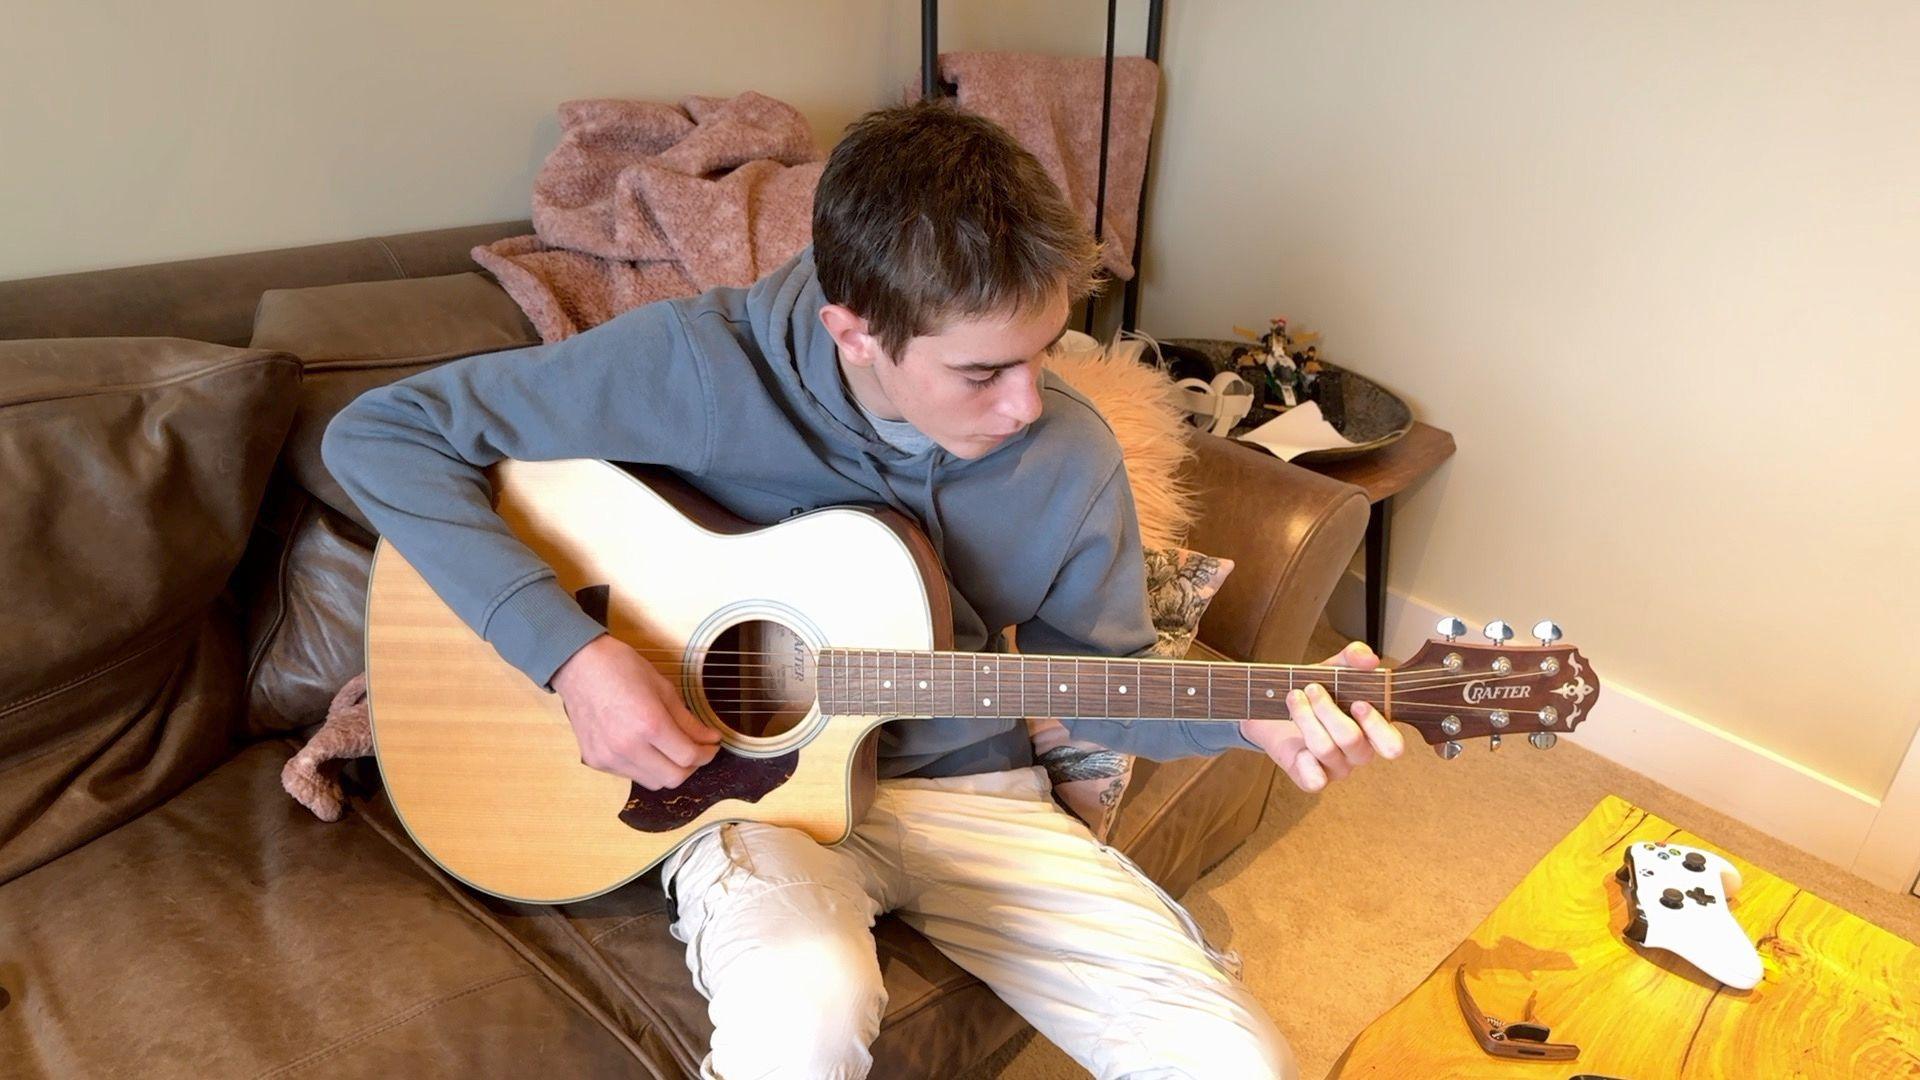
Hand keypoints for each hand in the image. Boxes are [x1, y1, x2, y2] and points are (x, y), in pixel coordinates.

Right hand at [551, 634, 720, 789]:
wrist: (578, 665)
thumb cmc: (622, 668)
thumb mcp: (663, 688)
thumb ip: (688, 720)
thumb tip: (710, 738)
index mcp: (649, 724)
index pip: (688, 757)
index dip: (706, 754)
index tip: (712, 746)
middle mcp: (628, 747)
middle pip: (673, 778)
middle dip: (691, 767)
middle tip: (696, 751)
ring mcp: (610, 758)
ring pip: (652, 782)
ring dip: (668, 770)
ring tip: (671, 750)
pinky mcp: (596, 761)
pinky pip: (630, 775)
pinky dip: (645, 767)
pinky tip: (646, 747)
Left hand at [1240, 641, 1403, 792]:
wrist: (1272, 705)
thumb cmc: (1312, 691)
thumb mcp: (1331, 669)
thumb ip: (1352, 659)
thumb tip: (1369, 659)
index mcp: (1373, 730)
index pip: (1392, 744)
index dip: (1377, 726)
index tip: (1356, 702)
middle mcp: (1358, 752)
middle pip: (1353, 741)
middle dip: (1329, 712)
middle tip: (1313, 688)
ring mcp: (1336, 767)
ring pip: (1326, 749)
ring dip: (1305, 717)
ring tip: (1294, 696)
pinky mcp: (1311, 777)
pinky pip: (1314, 781)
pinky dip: (1305, 762)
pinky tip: (1297, 745)